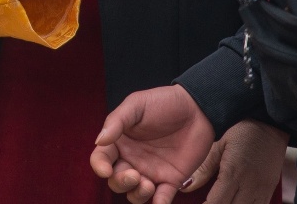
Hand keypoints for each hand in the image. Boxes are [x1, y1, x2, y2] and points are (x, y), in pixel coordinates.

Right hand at [90, 85, 216, 203]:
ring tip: (148, 184)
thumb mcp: (136, 105)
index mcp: (119, 142)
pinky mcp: (171, 180)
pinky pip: (162, 198)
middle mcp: (132, 159)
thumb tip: (98, 140)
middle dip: (121, 183)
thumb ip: (117, 122)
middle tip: (135, 175)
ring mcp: (151, 171)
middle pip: (116, 181)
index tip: (106, 170)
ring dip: (137, 194)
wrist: (197, 109)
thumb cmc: (163, 103)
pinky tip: (160, 202)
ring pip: (135, 194)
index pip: (101, 158)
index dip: (99, 166)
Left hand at [183, 119, 286, 202]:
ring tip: (220, 201)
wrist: (270, 123)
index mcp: (234, 172)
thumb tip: (185, 186)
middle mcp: (250, 185)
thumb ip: (203, 168)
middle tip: (206, 202)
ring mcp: (262, 190)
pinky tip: (234, 202)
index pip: (217, 203)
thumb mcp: (218, 145)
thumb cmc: (241, 130)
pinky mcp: (270, 190)